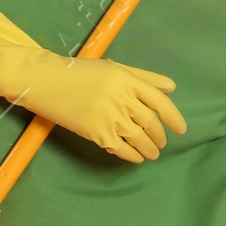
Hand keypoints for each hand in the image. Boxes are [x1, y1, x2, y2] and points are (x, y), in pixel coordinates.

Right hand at [0, 0, 185, 163]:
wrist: (43, 81)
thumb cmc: (78, 72)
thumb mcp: (112, 67)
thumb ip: (143, 77)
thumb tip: (171, 87)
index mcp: (127, 78)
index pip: (160, 101)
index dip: (174, 117)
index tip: (181, 129)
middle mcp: (122, 97)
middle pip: (151, 122)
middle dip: (160, 136)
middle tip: (162, 143)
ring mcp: (110, 116)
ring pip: (139, 138)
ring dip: (150, 149)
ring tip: (152, 154)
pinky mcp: (96, 133)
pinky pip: (122, 149)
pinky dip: (133, 156)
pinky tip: (136, 158)